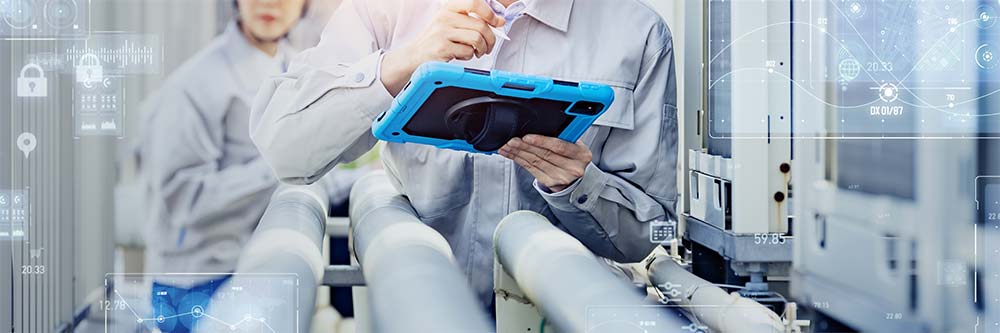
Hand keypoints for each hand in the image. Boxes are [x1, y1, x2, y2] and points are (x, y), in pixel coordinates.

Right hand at [380, 0, 504, 94]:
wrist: (415, 55)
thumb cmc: (437, 40)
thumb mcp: (452, 23)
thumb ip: (473, 20)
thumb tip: (500, 20)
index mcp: (449, 8)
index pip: (474, 2)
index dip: (490, 13)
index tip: (497, 22)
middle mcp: (445, 17)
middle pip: (481, 25)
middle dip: (490, 39)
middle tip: (488, 47)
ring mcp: (442, 32)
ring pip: (477, 39)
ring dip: (481, 49)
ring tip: (475, 52)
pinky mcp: (442, 47)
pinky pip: (468, 52)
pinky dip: (469, 57)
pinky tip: (461, 56)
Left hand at [498, 134, 592, 192]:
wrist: (576, 176)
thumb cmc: (573, 155)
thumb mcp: (575, 144)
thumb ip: (563, 136)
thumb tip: (540, 126)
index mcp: (581, 154)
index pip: (559, 147)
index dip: (541, 141)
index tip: (527, 137)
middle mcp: (573, 168)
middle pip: (544, 155)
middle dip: (525, 146)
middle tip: (512, 140)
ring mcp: (561, 177)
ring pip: (535, 162)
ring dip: (518, 153)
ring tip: (507, 146)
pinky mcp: (550, 182)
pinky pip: (531, 169)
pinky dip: (519, 160)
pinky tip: (511, 154)